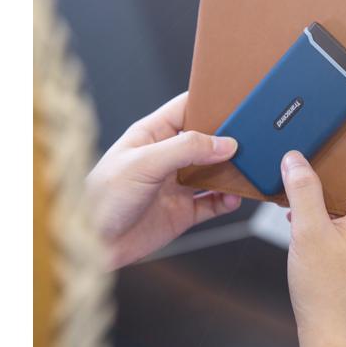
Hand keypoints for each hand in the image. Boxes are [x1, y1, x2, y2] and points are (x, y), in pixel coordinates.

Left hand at [86, 92, 241, 268]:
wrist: (94, 244)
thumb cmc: (102, 197)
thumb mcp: (144, 162)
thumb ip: (186, 148)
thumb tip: (225, 143)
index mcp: (152, 135)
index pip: (185, 109)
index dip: (208, 103)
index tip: (234, 102)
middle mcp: (167, 158)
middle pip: (205, 141)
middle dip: (227, 139)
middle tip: (251, 137)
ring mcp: (176, 185)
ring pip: (214, 172)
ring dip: (231, 171)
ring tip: (248, 168)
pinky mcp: (183, 212)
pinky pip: (213, 203)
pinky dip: (227, 200)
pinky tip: (232, 197)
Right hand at [282, 148, 345, 346]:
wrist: (332, 335)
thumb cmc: (327, 290)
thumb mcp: (309, 231)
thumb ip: (302, 190)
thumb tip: (295, 158)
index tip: (324, 138)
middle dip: (329, 169)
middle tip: (302, 161)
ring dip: (321, 192)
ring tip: (295, 187)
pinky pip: (341, 218)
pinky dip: (321, 211)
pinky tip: (297, 216)